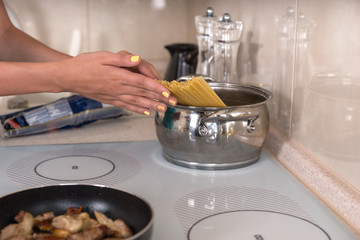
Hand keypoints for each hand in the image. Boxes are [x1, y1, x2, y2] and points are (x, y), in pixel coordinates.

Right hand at [57, 50, 175, 114]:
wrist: (67, 77)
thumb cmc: (83, 64)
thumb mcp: (102, 56)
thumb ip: (122, 59)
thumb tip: (138, 59)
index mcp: (118, 76)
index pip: (142, 83)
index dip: (156, 88)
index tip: (167, 93)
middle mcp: (118, 88)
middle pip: (143, 94)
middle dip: (160, 99)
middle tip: (172, 103)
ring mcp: (114, 96)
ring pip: (137, 102)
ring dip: (152, 106)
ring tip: (163, 109)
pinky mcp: (110, 100)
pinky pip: (126, 106)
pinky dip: (137, 110)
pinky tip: (145, 112)